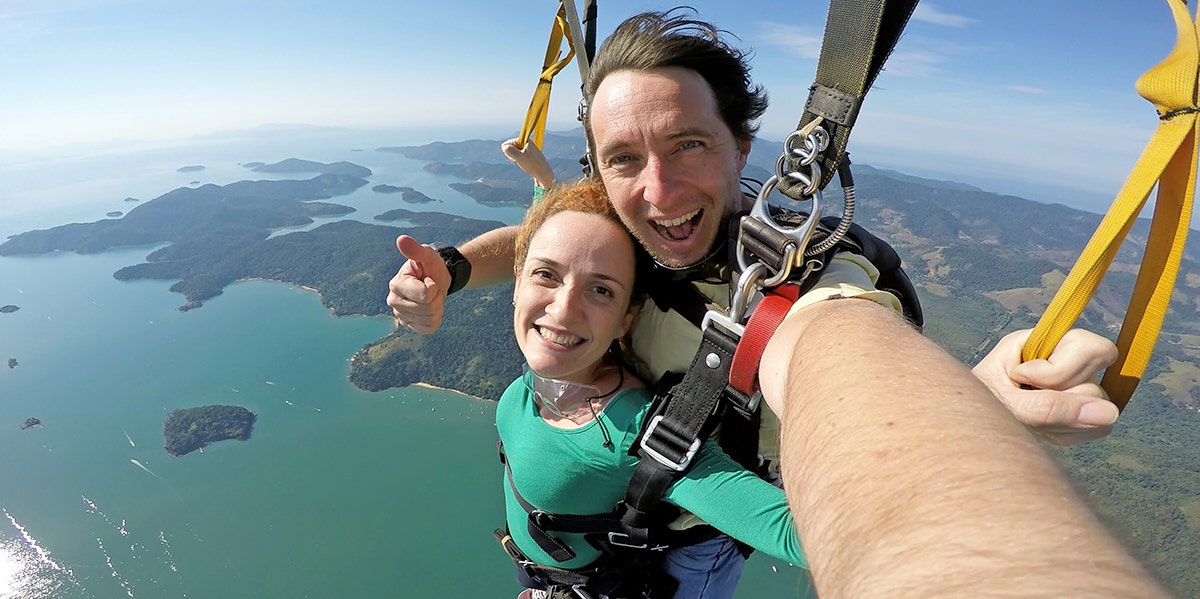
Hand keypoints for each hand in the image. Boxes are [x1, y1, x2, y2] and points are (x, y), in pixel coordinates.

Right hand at [387, 235, 450, 333]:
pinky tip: (430, 308)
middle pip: (428, 308)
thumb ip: (415, 250)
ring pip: (430, 319)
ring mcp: (400, 315)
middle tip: (432, 288)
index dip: (433, 287)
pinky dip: (435, 319)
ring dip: (437, 307)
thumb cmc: (430, 265)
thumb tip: (402, 240)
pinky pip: (429, 328)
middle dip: (436, 297)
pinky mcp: (409, 325)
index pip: (425, 295)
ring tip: (431, 297)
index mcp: (396, 284)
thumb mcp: (426, 254)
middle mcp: (394, 301)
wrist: (436, 278)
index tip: (428, 279)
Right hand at [501, 138, 554, 188]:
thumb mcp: (520, 158)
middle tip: (522, 160)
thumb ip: (510, 151)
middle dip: (513, 156)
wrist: (544, 173)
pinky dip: (519, 161)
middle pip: (509, 148)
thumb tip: (504, 146)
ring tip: (524, 163)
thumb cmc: (533, 165)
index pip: (507, 144)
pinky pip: (517, 157)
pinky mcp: (527, 153)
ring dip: (515, 159)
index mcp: (524, 139)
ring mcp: (526, 148)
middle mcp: (525, 142)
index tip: (519, 156)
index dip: (510, 152)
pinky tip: (524, 164)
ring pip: (513, 153)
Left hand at [973, 328, 1119, 444]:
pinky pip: (1100, 428)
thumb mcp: (1006, 405)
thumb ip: (1051, 408)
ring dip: (1063, 422)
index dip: (1062, 369)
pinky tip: (1043, 432)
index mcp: (1039, 342)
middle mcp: (1063, 361)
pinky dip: (1070, 434)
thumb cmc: (978, 411)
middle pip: (1097, 378)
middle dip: (1061, 399)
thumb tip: (1111, 414)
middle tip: (1024, 405)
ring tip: (1029, 421)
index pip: (1089, 346)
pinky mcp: (1080, 412)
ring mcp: (1074, 387)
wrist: (970, 435)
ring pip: (1101, 407)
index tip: (1022, 379)